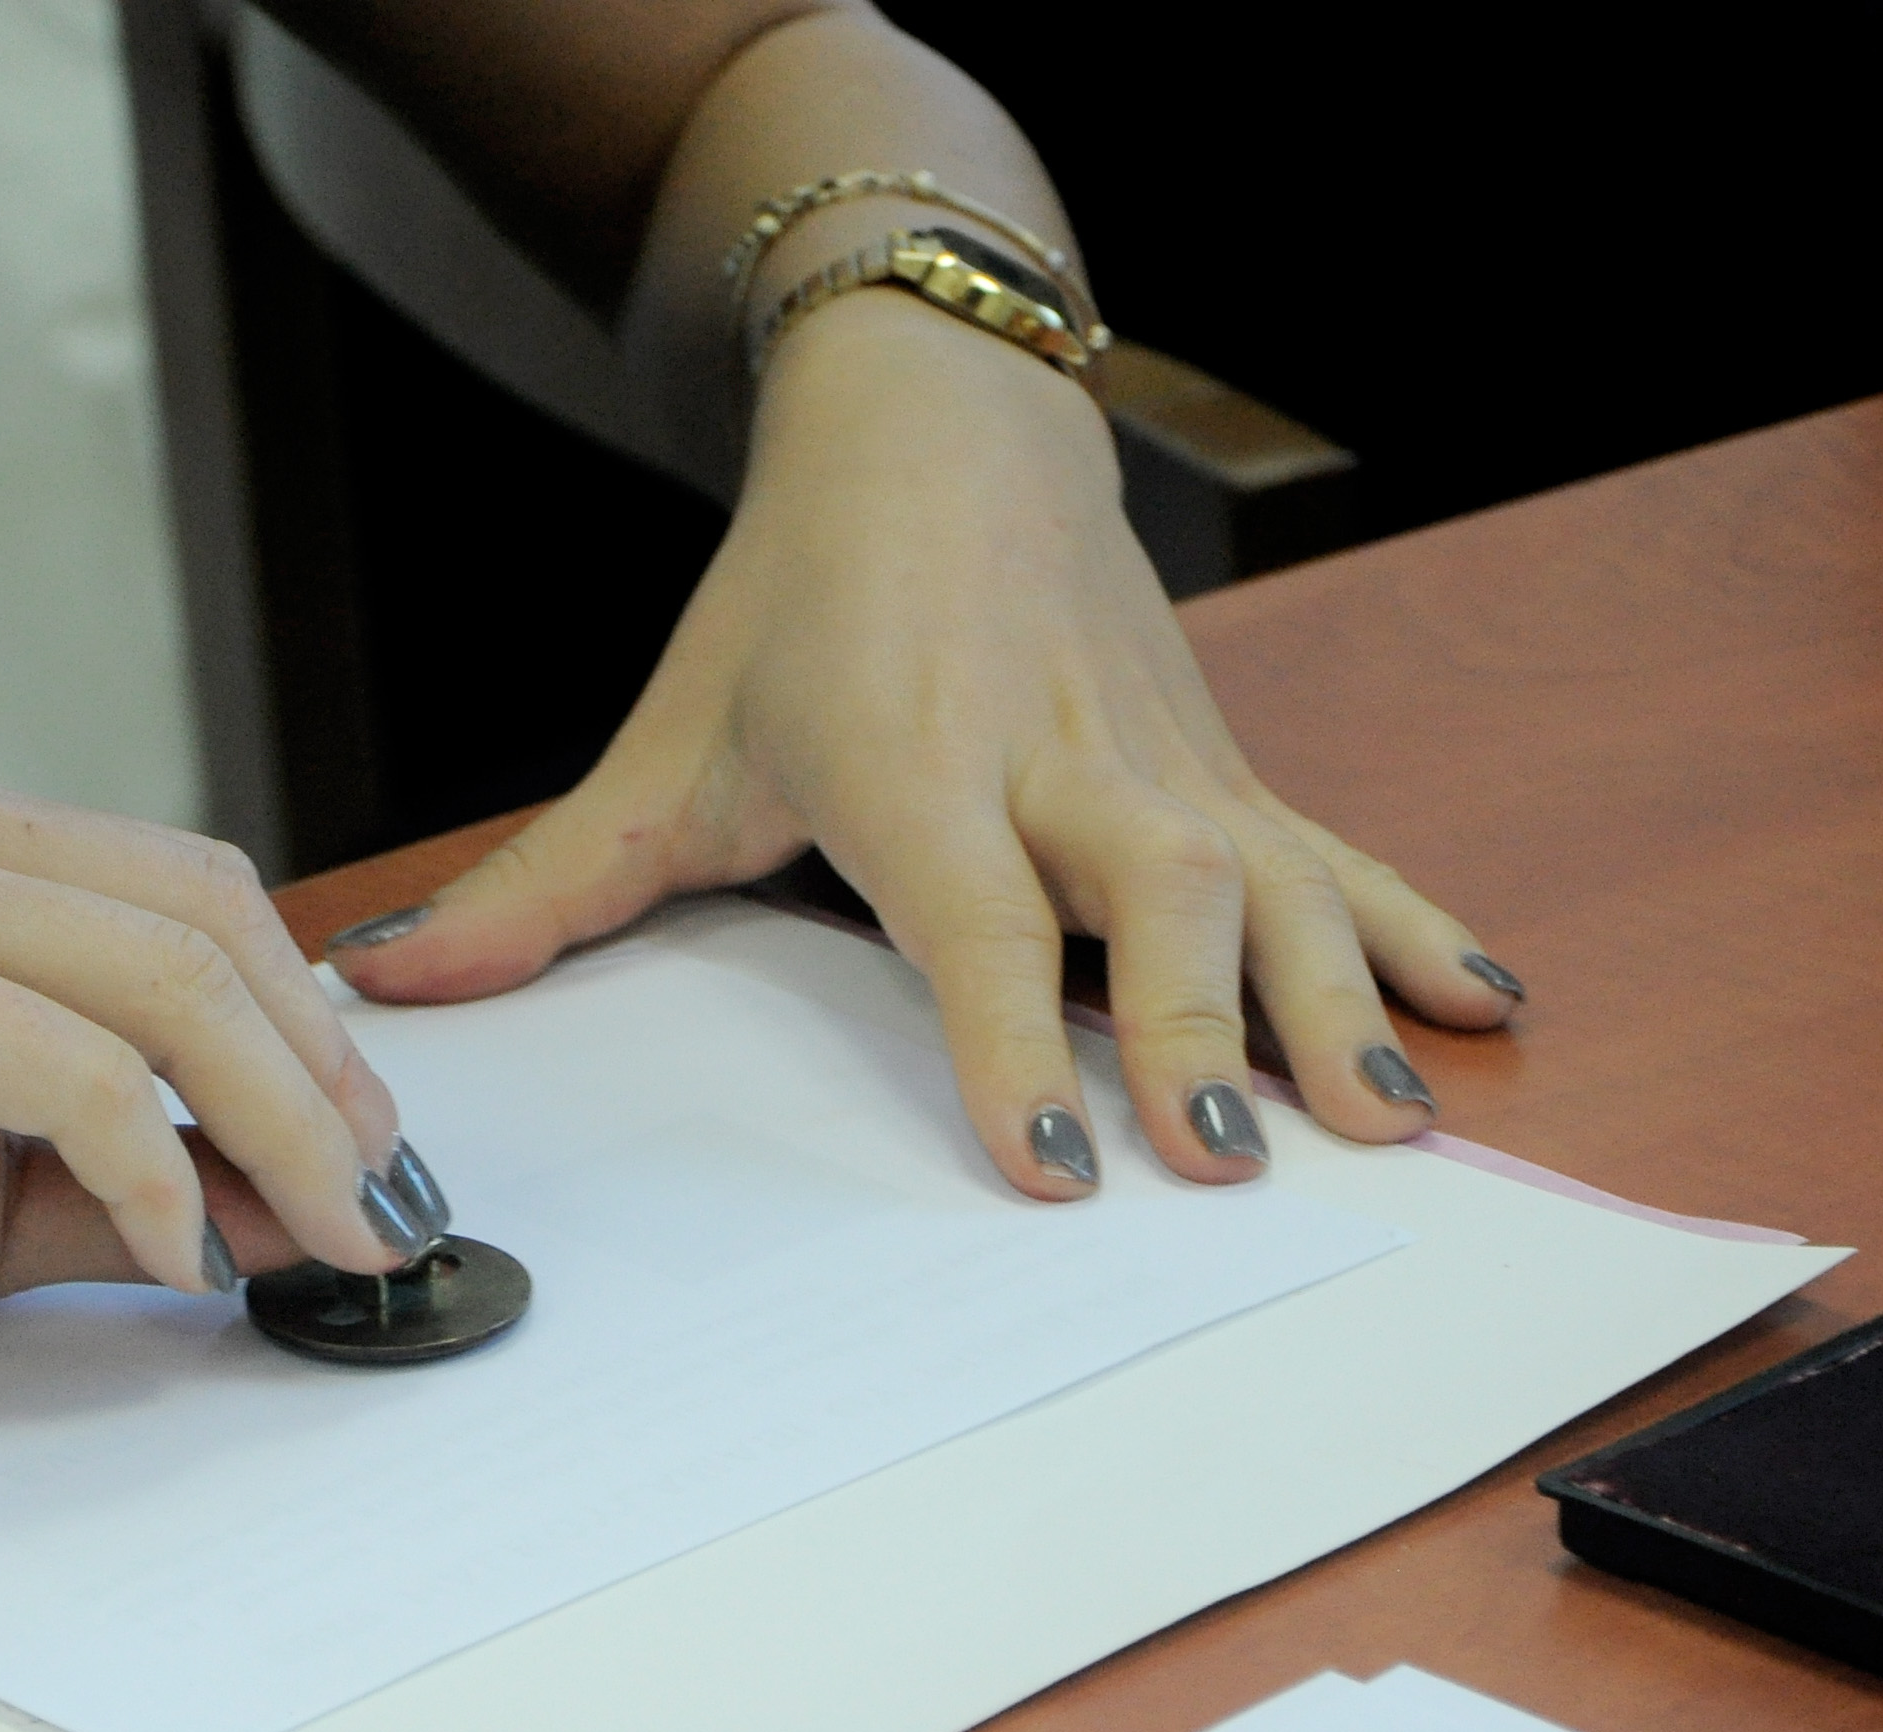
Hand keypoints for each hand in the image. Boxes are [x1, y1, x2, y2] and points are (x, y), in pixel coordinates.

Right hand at [0, 756, 438, 1390]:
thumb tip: (306, 1200)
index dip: (307, 1024)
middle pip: (211, 926)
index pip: (189, 893)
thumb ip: (131, 1174)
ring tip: (330, 1238)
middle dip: (329, 1080)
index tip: (370, 1147)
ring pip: (177, 993)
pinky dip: (161, 1179)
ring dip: (288, 1131)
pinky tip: (178, 1255)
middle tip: (385, 1204)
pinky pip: (88, 1079)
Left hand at [329, 290, 1517, 1198]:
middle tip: (1225, 1160)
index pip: (971, 918)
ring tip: (1385, 1125)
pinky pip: (1341, 845)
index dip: (1011, 1041)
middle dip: (1198, 1026)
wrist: (939, 414)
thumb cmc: (803, 594)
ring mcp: (1162, 755)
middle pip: (1156, 893)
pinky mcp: (1224, 757)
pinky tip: (1489, 1004)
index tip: (1052, 1165)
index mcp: (916, 763)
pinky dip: (1417, 925)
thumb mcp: (673, 738)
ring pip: (1277, 875)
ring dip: (1336, 1000)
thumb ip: (547, 886)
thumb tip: (392, 989)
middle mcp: (1057, 758)